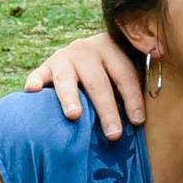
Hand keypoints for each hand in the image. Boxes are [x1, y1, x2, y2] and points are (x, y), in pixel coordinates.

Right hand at [24, 33, 145, 139]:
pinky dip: (35, 81)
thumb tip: (151, 115)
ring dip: (70, 97)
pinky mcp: (46, 66)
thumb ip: (136, 85)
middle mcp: (86, 50)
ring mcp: (64, 57)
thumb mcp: (127, 70)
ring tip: (75, 116)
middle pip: (98, 82)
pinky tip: (31, 90)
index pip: (124, 74)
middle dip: (106, 109)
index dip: (132, 98)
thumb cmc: (114, 73)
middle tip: (113, 134)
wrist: (87, 53)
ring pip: (67, 79)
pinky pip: (39, 74)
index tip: (138, 121)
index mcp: (111, 49)